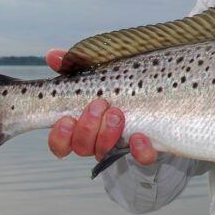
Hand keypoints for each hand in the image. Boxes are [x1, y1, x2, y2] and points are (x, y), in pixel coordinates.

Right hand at [45, 49, 157, 165]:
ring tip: (116, 113)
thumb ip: (75, 64)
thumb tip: (52, 55)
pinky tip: (139, 136)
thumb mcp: (99, 70)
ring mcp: (122, 145)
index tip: (66, 119)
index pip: (61, 142)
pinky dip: (139, 150)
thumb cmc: (121, 82)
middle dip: (87, 127)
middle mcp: (98, 139)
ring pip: (105, 153)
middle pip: (82, 147)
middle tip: (99, 104)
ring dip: (107, 135)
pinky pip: (142, 159)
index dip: (60, 137)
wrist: (162, 93)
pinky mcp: (147, 148)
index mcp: (81, 124)